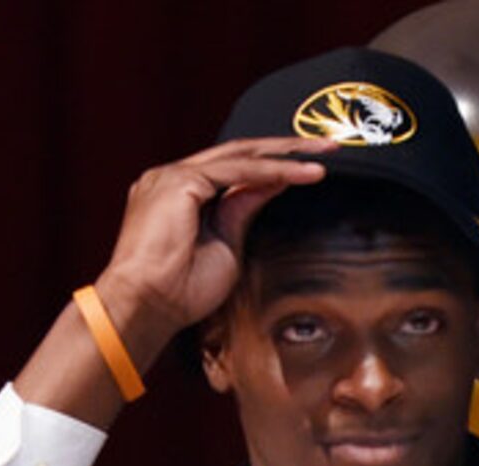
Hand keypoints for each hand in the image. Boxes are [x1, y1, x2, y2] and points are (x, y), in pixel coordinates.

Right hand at [14, 138, 331, 423]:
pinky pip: (237, 171)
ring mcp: (171, 176)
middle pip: (238, 154)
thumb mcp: (225, 247)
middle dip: (286, 148)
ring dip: (287, 153)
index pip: (231, 170)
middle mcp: (170, 178)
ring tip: (327, 153)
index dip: (273, 167)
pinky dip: (273, 171)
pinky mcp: (178, 182)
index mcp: (176, 195)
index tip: (311, 169)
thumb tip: (270, 186)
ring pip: (240, 156)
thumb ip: (242, 212)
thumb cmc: (180, 293)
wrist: (147, 307)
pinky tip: (303, 173)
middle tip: (331, 146)